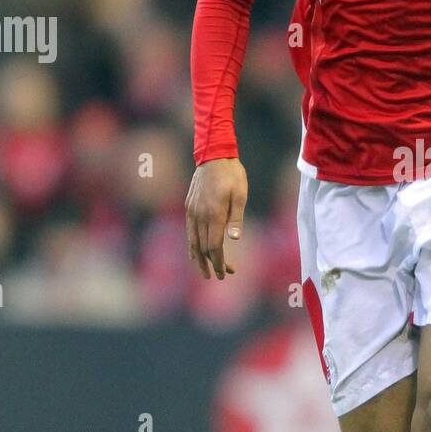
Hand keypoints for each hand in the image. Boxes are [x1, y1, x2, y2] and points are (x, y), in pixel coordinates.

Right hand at [184, 157, 247, 279]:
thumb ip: (237, 218)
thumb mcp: (241, 195)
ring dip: (199, 259)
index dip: (219, 262)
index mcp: (214, 214)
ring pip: (192, 242)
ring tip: (205, 272)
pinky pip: (189, 231)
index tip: (224, 273)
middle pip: (203, 248)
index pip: (214, 247)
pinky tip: (196, 252)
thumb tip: (235, 239)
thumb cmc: (232, 175)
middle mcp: (200, 215)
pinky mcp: (189, 206)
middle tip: (221, 276)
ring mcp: (192, 211)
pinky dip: (192, 245)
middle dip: (212, 264)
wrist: (213, 155)